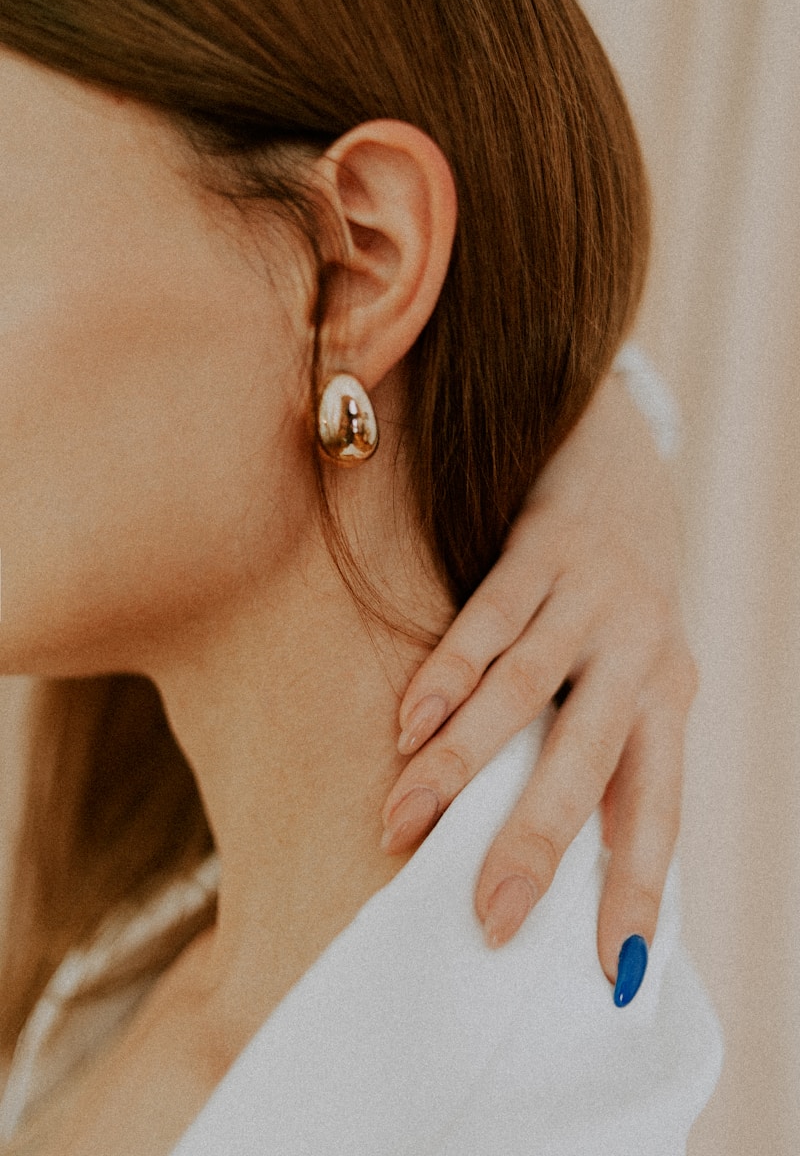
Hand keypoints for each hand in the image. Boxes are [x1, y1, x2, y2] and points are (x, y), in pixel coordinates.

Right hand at [380, 369, 696, 987]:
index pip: (659, 812)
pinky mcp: (546, 549)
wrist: (623, 461)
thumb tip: (562, 853)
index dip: (640, 892)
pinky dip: (448, 672)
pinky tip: (409, 722)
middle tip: (490, 916)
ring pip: (520, 692)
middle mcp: (642, 652)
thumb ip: (604, 748)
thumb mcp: (634, 671)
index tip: (616, 974)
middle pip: (586, 762)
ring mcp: (594, 598)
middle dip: (535, 843)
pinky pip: (490, 619)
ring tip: (404, 823)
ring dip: (459, 762)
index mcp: (670, 698)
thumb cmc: (619, 597)